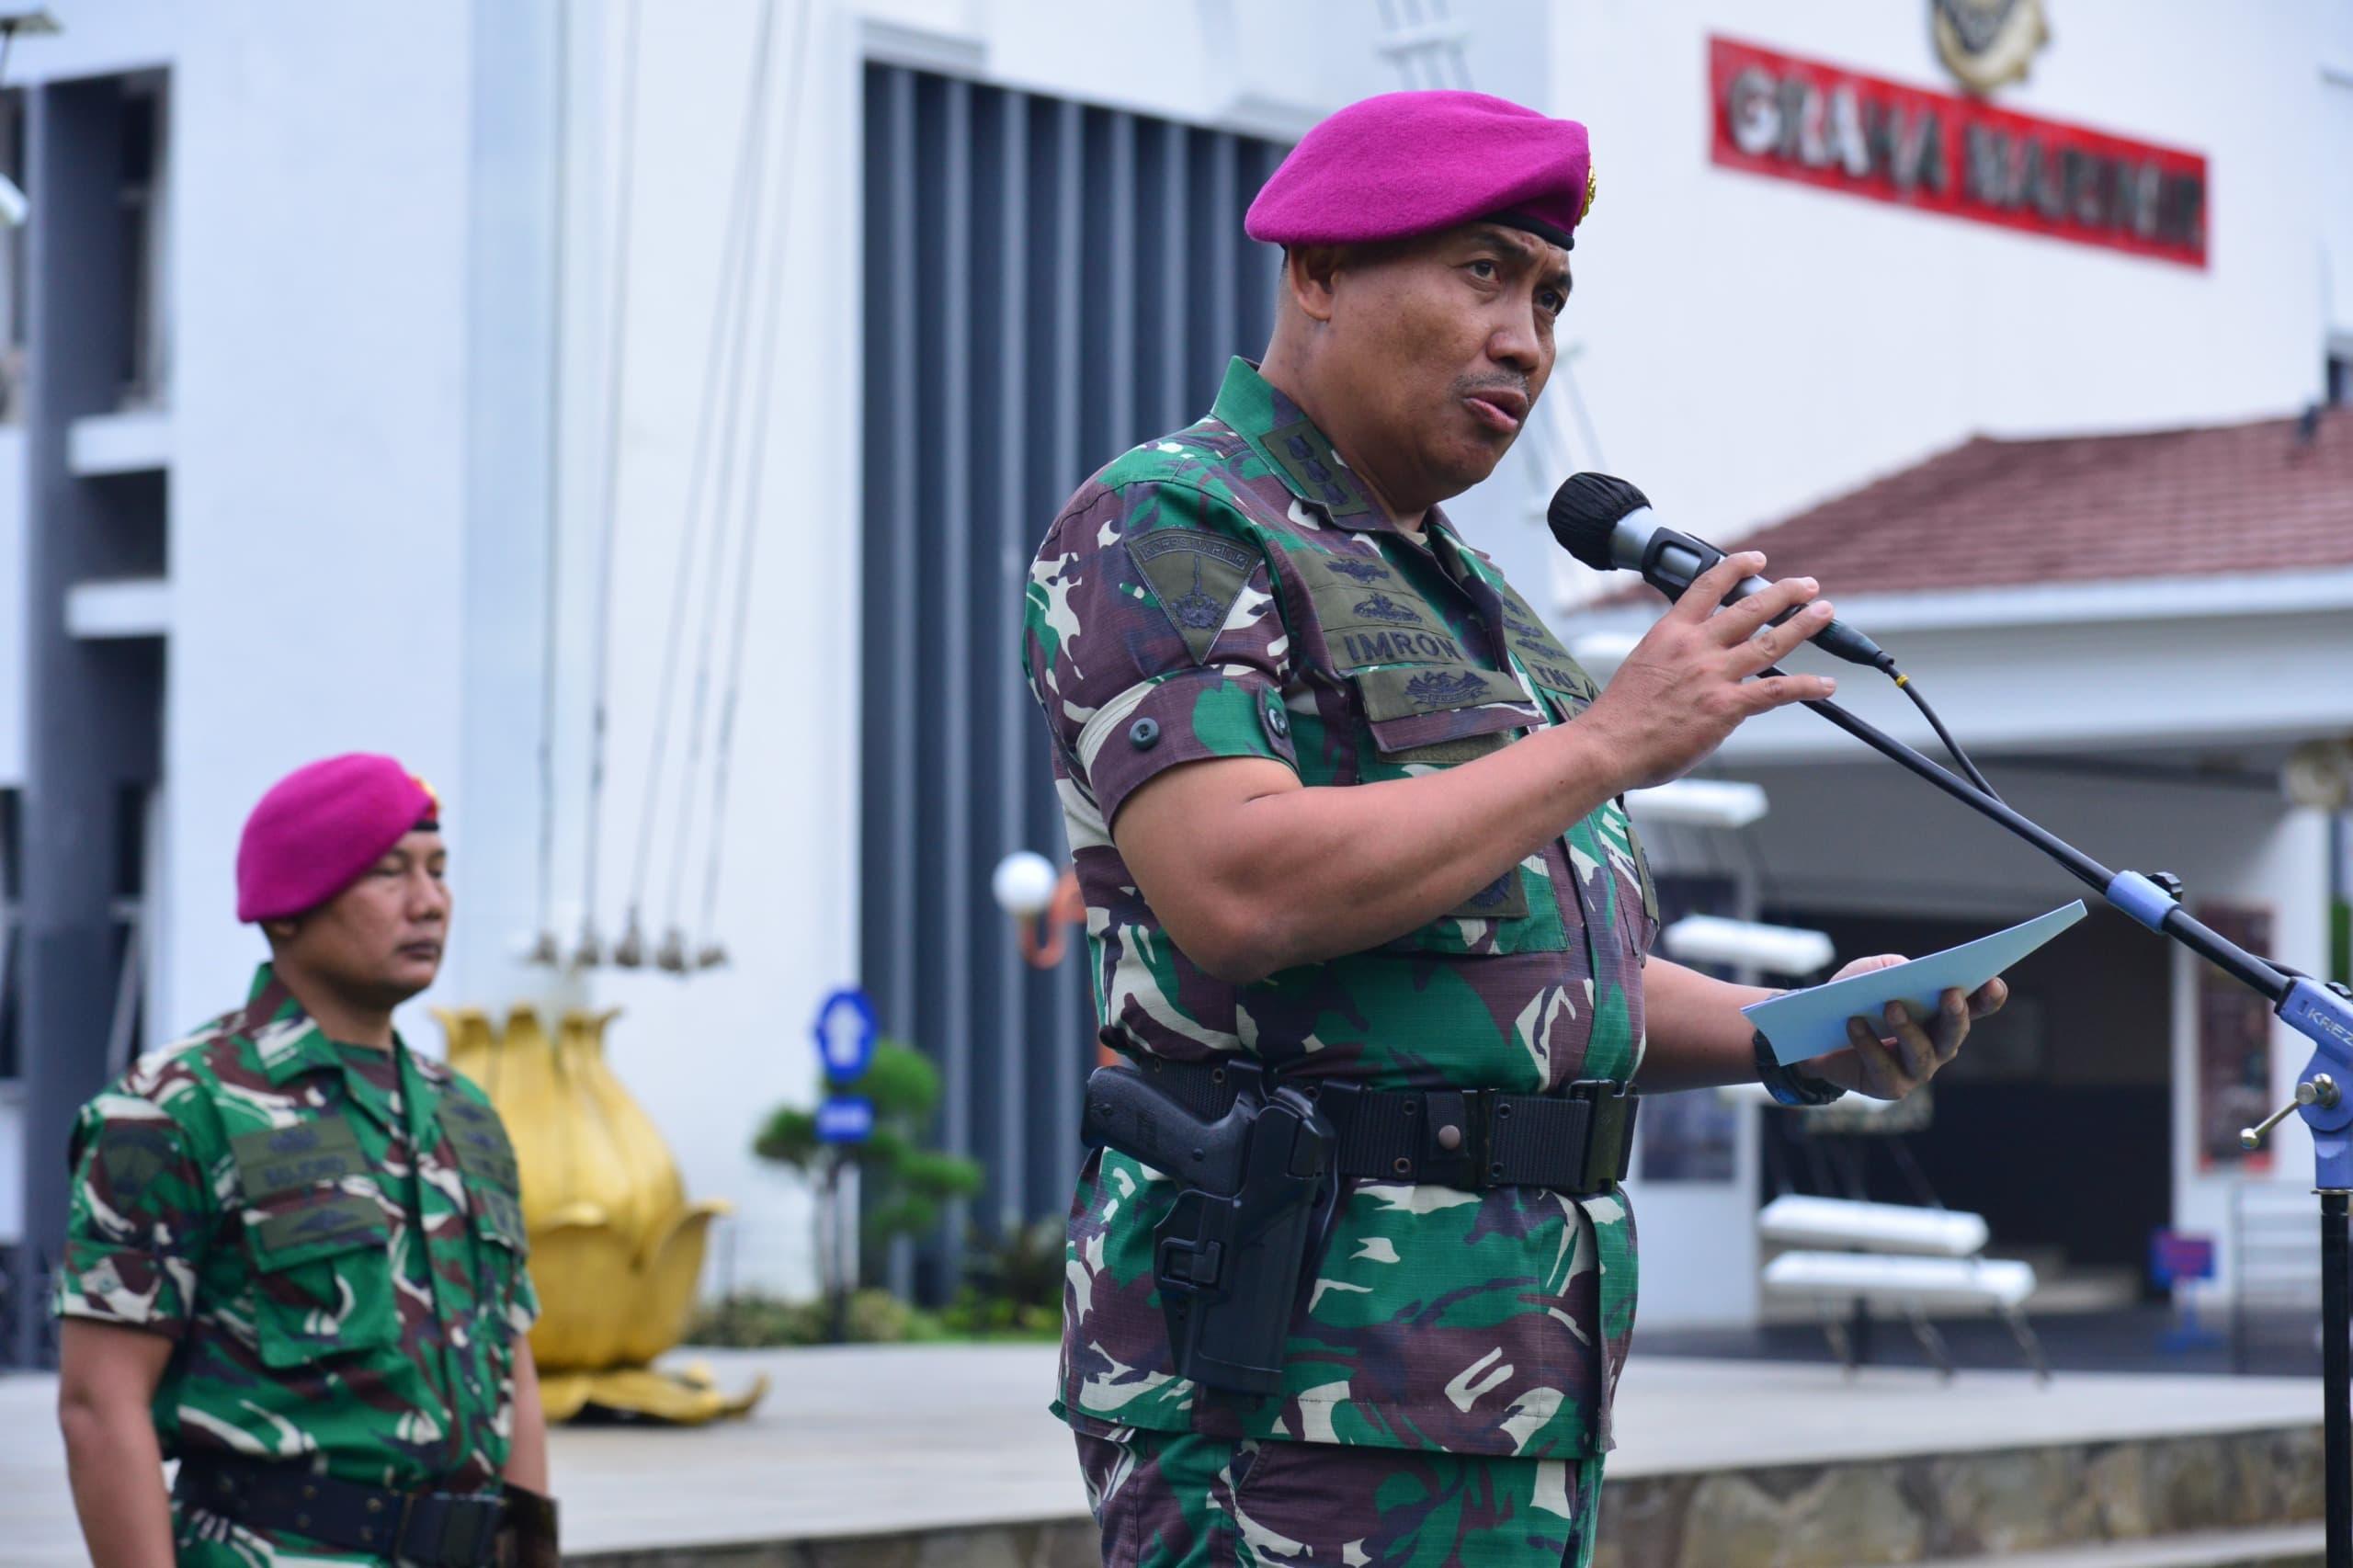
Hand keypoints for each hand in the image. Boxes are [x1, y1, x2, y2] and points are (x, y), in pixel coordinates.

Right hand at [1577, 551, 1843, 790]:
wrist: (1608, 745)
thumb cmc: (1619, 716)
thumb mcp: (1642, 665)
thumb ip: (1673, 658)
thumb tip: (1695, 667)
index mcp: (1670, 633)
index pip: (1708, 587)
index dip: (1737, 568)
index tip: (1757, 560)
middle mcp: (1695, 647)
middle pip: (1750, 608)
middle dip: (1785, 592)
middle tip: (1806, 586)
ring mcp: (1713, 675)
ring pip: (1771, 641)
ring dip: (1803, 624)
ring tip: (1823, 612)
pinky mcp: (1726, 706)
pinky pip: (1778, 690)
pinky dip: (1807, 686)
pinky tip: (1826, 685)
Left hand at [1803, 953, 2008, 1100]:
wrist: (1818, 1038)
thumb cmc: (1852, 1001)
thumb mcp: (1865, 974)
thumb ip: (1888, 967)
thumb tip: (1906, 970)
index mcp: (1940, 1016)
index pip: (1973, 1008)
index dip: (1987, 998)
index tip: (1994, 982)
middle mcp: (1937, 1046)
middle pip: (1955, 1034)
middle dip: (1956, 1014)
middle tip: (1951, 993)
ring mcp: (1917, 1070)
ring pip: (1923, 1054)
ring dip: (1909, 1029)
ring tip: (1892, 1006)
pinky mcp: (1891, 1086)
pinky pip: (1883, 1066)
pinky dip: (1868, 1043)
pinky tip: (1854, 1023)